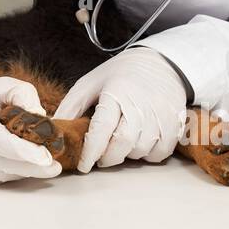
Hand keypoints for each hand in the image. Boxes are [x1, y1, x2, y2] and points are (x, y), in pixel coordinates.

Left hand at [53, 48, 187, 172]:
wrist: (161, 64)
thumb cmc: (121, 75)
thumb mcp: (91, 83)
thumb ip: (72, 106)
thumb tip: (53, 128)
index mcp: (117, 91)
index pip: (102, 127)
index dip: (91, 151)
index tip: (83, 165)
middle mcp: (141, 103)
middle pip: (123, 143)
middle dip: (108, 157)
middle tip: (101, 156)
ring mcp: (161, 114)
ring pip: (141, 150)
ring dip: (128, 154)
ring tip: (121, 142)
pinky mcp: (175, 123)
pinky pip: (160, 153)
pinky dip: (148, 155)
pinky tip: (140, 142)